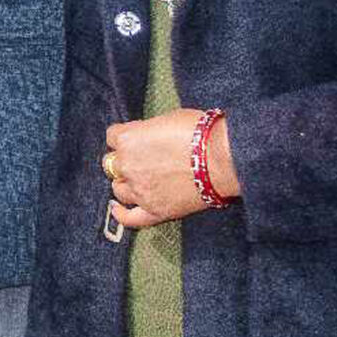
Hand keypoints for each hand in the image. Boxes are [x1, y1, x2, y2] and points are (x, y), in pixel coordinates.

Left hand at [103, 108, 237, 230]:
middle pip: (112, 163)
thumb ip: (147, 130)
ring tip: (140, 180)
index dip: (126, 137)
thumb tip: (146, 135)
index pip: (113, 136)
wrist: (224, 159)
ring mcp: (140, 190)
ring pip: (118, 189)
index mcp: (128, 139)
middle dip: (125, 160)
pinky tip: (117, 209)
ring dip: (126, 183)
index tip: (138, 138)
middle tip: (144, 158)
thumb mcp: (167, 118)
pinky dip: (121, 214)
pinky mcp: (155, 210)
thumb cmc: (201, 132)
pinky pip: (129, 218)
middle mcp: (128, 165)